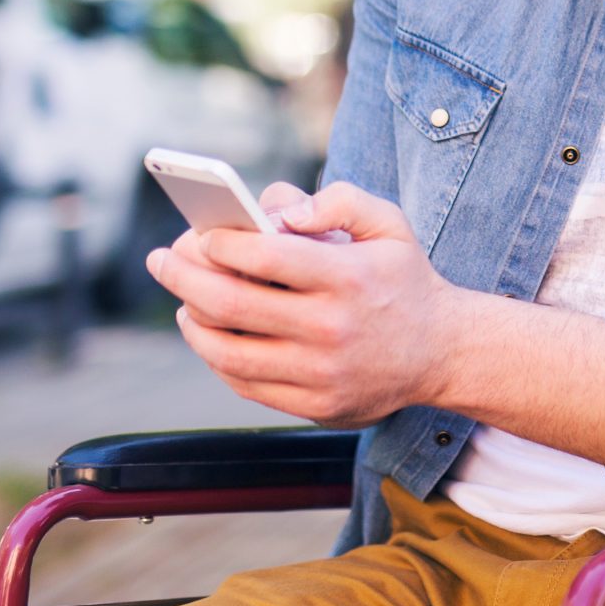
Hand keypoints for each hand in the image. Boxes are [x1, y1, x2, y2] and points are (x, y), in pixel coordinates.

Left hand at [146, 181, 465, 425]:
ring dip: (192, 321)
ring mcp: (321, 373)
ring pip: (227, 350)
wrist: (442, 352)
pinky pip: (245, 383)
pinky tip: (212, 334)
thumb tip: (279, 211)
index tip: (199, 233)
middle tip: (162, 259)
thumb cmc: (404, 280)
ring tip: (184, 300)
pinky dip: (218, 357)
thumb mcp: (389, 224)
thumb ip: (339, 200)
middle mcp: (332, 329)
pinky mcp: (314, 405)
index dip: (219, 243)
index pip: (264, 258)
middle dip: (183, 276)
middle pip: (231, 302)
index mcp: (349, 278)